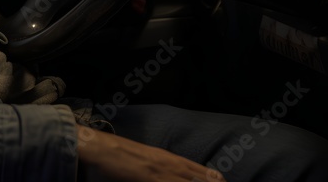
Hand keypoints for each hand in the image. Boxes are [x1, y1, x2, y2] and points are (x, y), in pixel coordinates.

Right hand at [76, 126, 224, 181]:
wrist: (103, 148)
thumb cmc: (120, 152)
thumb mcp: (145, 156)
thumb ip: (160, 164)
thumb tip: (168, 170)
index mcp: (167, 157)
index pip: (197, 169)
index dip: (212, 177)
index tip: (224, 180)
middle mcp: (168, 164)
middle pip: (197, 178)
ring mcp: (161, 173)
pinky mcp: (151, 179)